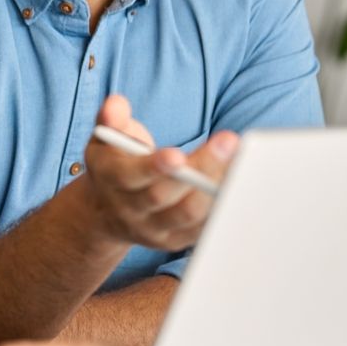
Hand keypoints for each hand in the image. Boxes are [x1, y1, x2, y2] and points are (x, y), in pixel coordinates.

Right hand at [82, 94, 237, 251]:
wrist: (108, 210)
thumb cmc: (117, 161)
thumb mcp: (106, 136)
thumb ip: (112, 117)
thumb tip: (115, 105)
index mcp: (110, 178)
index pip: (130, 176)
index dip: (153, 167)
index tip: (178, 154)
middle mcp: (128, 209)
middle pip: (163, 195)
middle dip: (198, 169)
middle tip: (228, 142)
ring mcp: (151, 229)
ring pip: (186, 213)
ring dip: (215, 189)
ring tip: (241, 163)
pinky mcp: (173, 241)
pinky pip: (200, 229)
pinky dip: (220, 209)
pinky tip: (239, 186)